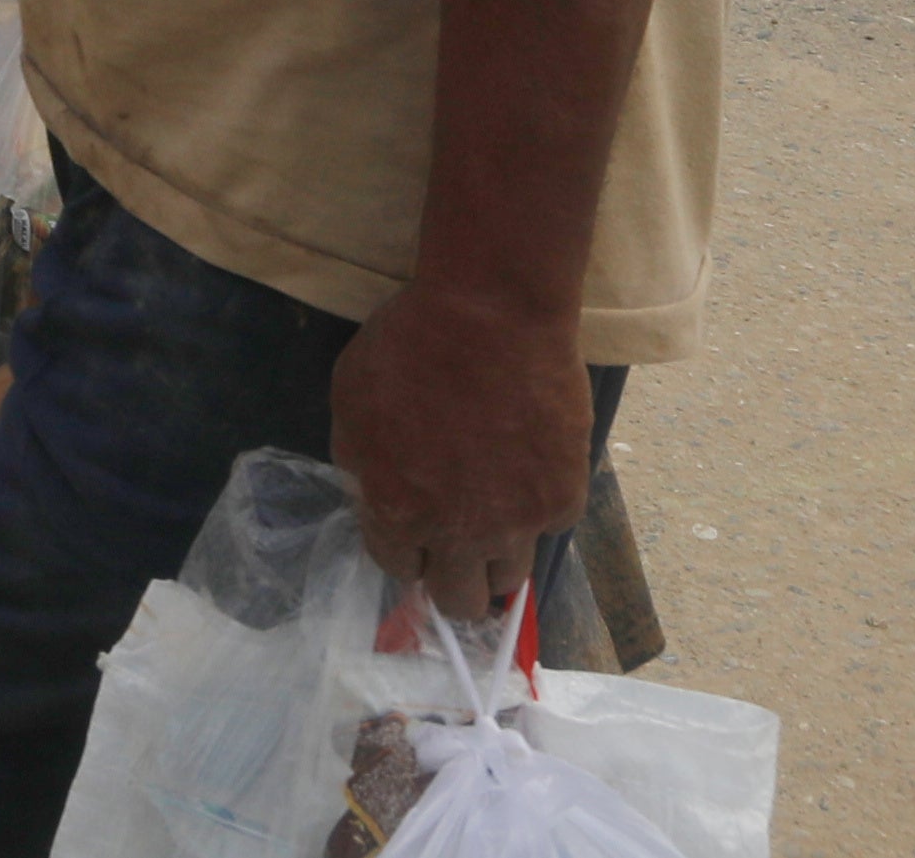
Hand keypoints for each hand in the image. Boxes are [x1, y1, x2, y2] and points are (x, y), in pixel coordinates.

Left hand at [330, 275, 592, 630]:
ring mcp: (516, 521)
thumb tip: (374, 494)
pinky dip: (537, 507)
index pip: (397, 568)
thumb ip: (361, 462)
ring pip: (509, 579)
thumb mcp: (352, 400)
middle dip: (452, 580)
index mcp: (396, 511)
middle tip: (456, 548)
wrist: (492, 313)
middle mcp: (456, 532)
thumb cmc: (410, 344)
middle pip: (457, 600)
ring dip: (497, 556)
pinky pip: (548, 526)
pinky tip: (529, 466)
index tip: (415, 537)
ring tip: (495, 516)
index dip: (405, 551)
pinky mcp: (562, 499)